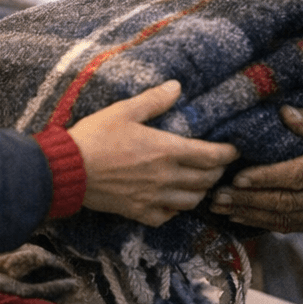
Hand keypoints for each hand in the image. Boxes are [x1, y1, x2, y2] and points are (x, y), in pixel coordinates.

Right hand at [68, 81, 238, 227]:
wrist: (68, 170)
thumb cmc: (96, 137)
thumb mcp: (124, 110)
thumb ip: (154, 101)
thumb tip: (177, 87)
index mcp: (167, 150)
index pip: (211, 156)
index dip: (227, 154)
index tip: (234, 150)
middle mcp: (166, 177)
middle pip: (206, 180)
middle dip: (217, 172)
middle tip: (218, 164)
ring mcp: (154, 198)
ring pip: (191, 201)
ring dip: (201, 192)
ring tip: (200, 182)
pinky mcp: (138, 212)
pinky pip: (167, 216)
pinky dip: (175, 210)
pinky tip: (172, 202)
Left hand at [209, 107, 302, 231]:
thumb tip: (282, 113)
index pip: (296, 176)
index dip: (265, 179)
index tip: (237, 177)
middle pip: (285, 203)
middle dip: (248, 201)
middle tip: (216, 196)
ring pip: (287, 219)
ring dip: (252, 215)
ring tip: (222, 209)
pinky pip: (296, 225)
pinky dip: (268, 224)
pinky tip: (246, 218)